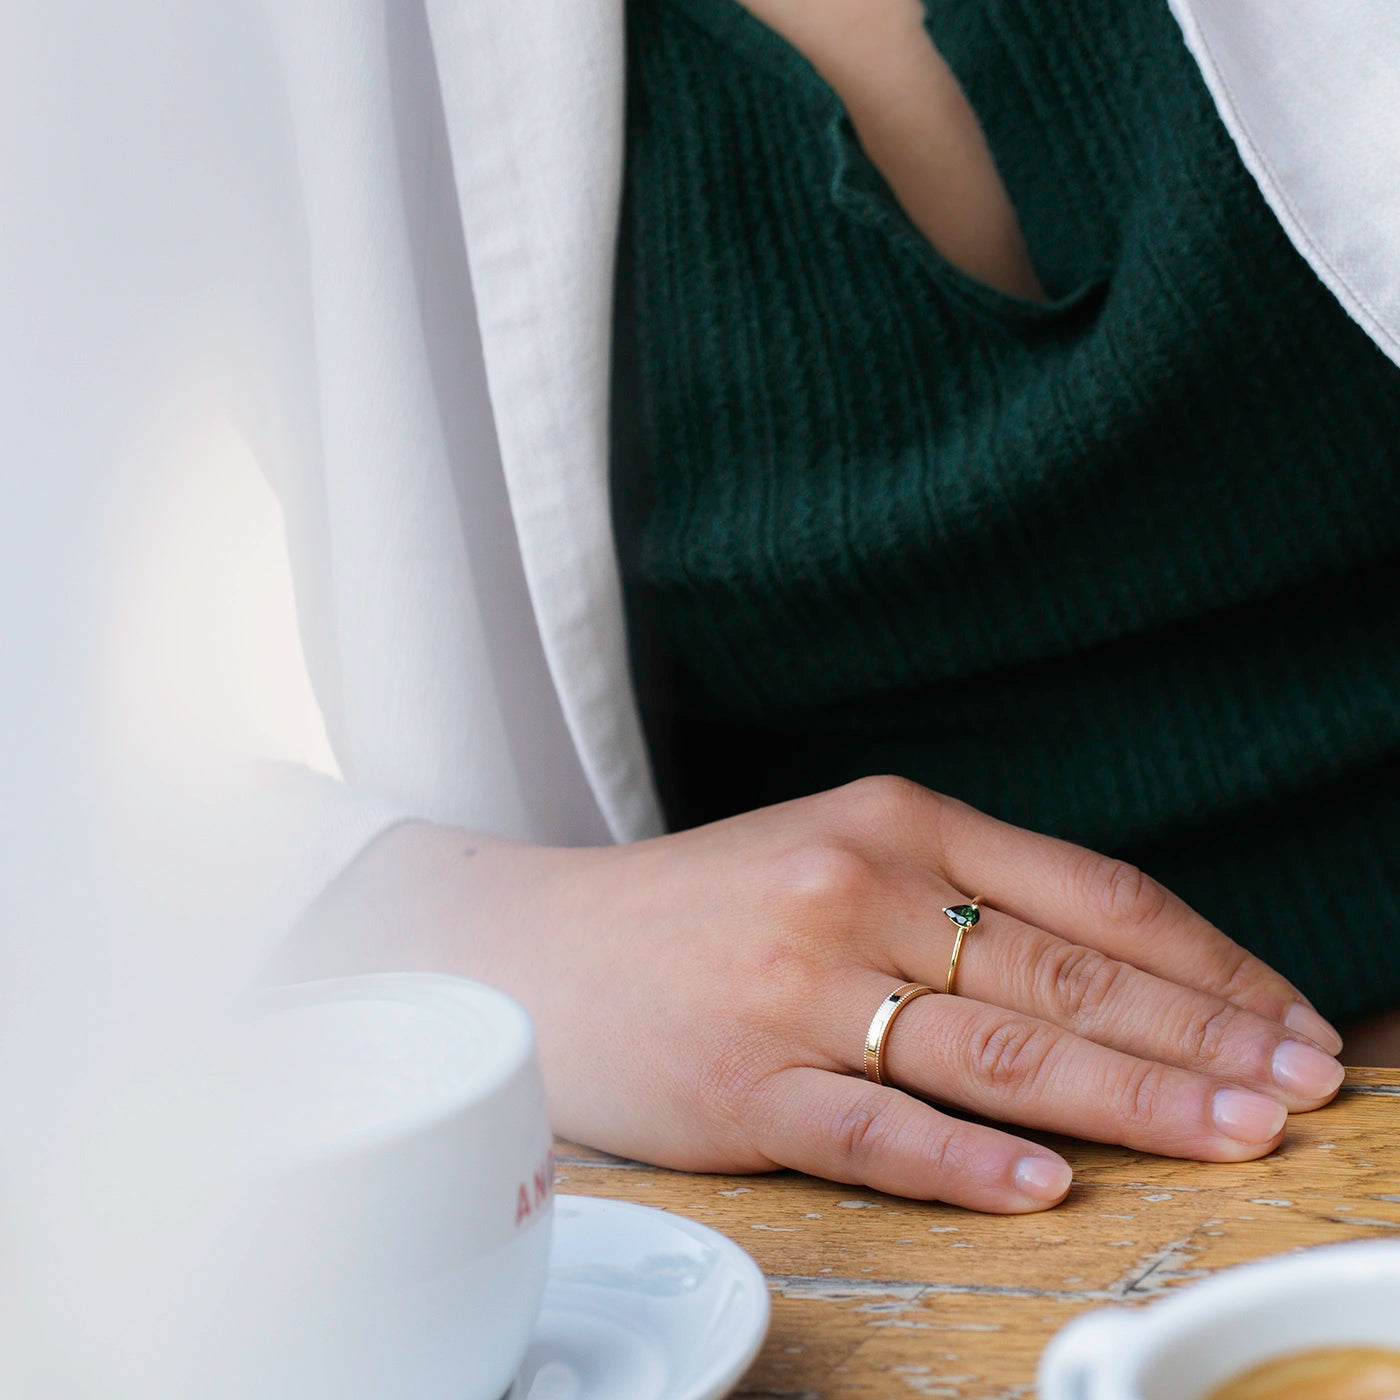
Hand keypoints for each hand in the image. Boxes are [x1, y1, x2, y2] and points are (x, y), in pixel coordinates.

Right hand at [292, 776, 1344, 1212]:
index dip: (1207, 960)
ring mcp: (799, 989)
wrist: (538, 942)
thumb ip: (958, 895)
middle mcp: (854, 891)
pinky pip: (876, 1128)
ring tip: (1236, 1133)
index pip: (1090, 892)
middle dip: (1204, 1036)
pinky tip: (1045, 1185)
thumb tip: (1114, 972)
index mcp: (891, 821)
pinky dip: (966, 1160)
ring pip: (996, 1049)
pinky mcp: (746, 1084)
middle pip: (1066, 971)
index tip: (1287, 1015)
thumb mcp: (831, 854)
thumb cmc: (700, 907)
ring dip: (1132, 1098)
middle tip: (1304, 1086)